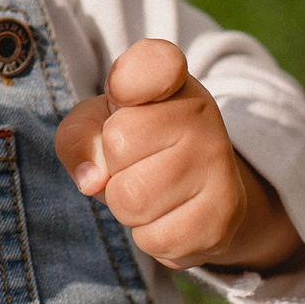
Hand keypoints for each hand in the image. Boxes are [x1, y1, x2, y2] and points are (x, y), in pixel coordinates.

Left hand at [55, 39, 298, 270]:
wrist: (196, 190)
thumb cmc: (133, 148)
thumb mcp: (94, 126)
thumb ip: (78, 137)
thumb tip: (92, 181)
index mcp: (168, 77)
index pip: (150, 64)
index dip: (126, 82)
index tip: (120, 94)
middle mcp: (201, 111)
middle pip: (117, 144)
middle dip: (111, 166)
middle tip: (135, 163)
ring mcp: (218, 161)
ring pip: (132, 199)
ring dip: (126, 207)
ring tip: (150, 190)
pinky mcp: (225, 214)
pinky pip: (155, 239)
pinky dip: (149, 237)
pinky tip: (168, 217)